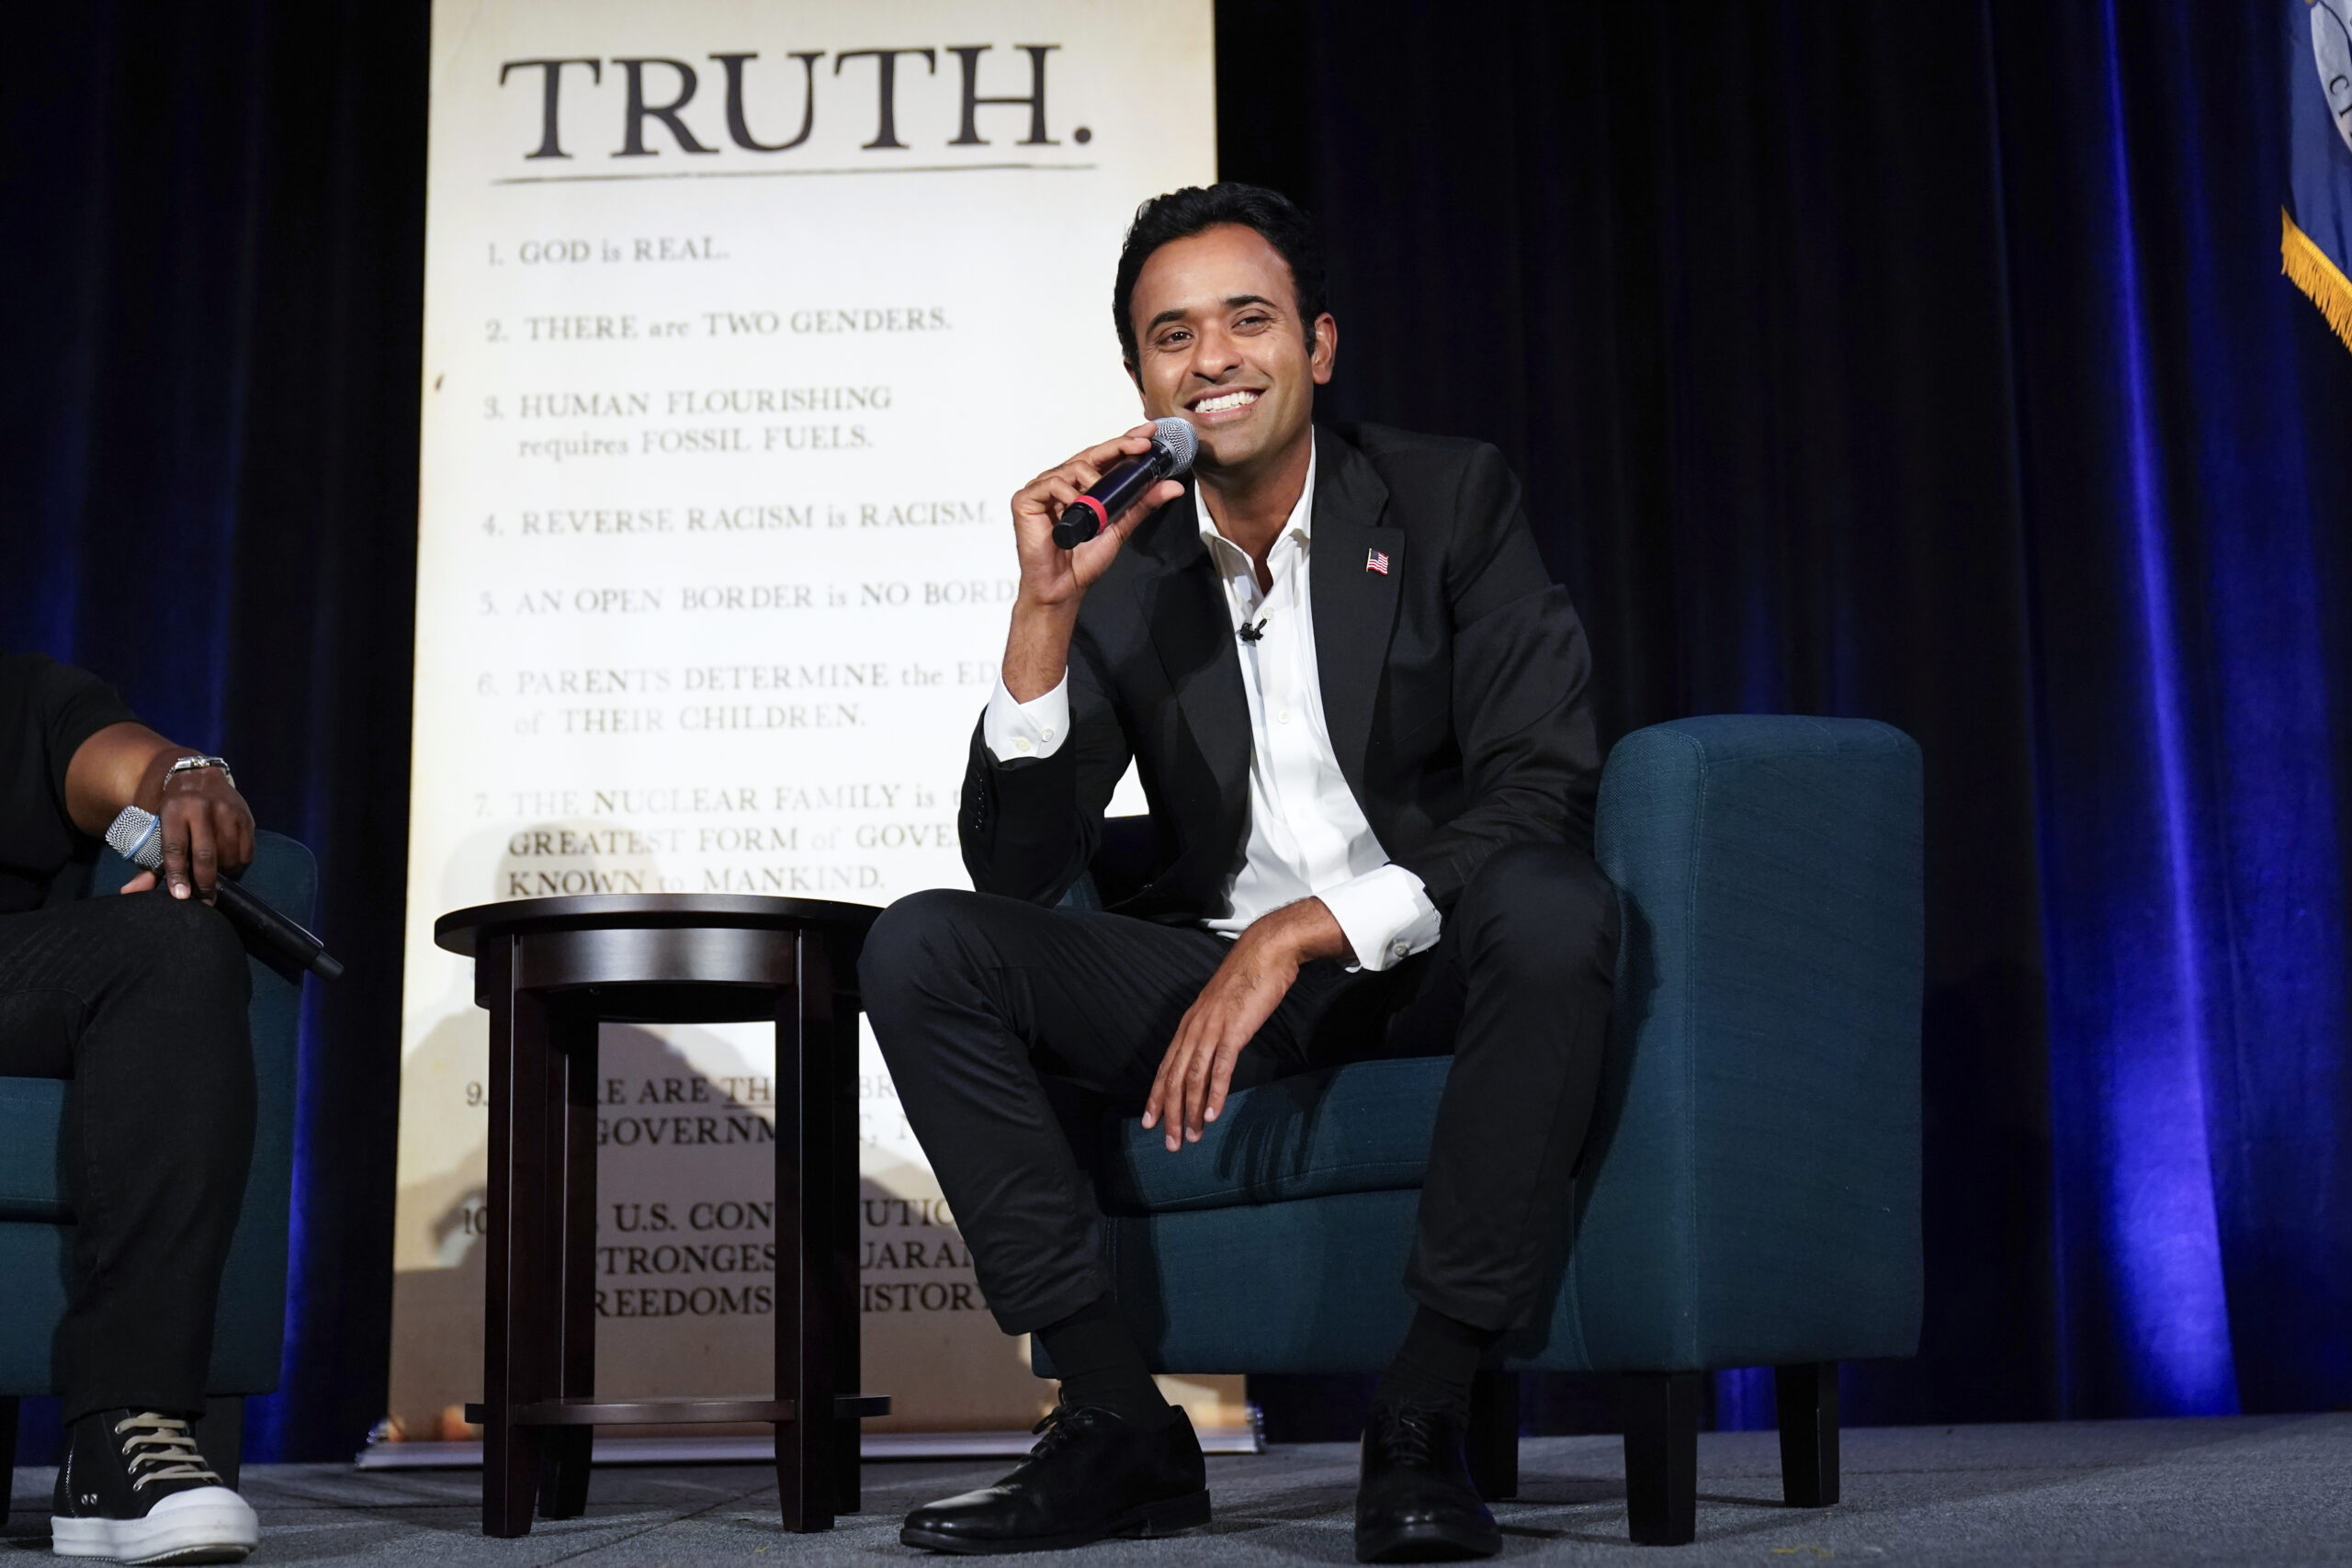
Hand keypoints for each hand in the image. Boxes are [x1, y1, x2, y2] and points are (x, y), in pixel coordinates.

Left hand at [121, 765, 253, 901]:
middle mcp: (201, 807)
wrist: (196, 774)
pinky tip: (228, 864)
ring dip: (223, 874)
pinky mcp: (245, 815)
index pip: (175, 848)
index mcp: (174, 809)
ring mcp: (227, 810)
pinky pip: (246, 852)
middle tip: (205, 901)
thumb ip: (147, 863)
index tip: (181, 896)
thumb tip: (130, 891)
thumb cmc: (171, 808)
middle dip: (205, 883)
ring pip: (228, 855)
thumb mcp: (155, 827)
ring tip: (215, 877)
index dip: (178, 874)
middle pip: (205, 855)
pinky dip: (238, 864)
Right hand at [1001, 427, 1187, 699]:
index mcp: (1080, 486)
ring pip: (1073, 467)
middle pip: (1090, 455)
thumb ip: (1142, 504)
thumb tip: (1172, 486)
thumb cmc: (1083, 560)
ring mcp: (1042, 489)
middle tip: (1142, 445)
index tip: (1148, 434)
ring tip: (1102, 504)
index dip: (1125, 442)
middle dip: (1118, 446)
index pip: (1104, 457)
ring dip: (1094, 481)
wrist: (1062, 588)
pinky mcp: (1026, 500)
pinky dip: (1069, 494)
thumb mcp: (1120, 527)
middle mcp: (1060, 482)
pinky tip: (1079, 507)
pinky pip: (1051, 484)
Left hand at [1142, 899, 1347, 1151]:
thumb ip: (1214, 1029)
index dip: (1157, 1096)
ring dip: (1191, 1111)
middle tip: (1170, 1143)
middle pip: (1175, 1079)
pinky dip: (1214, 1094)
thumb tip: (1213, 1052)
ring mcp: (1212, 1030)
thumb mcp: (1222, 1008)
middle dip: (1169, 1113)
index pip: (1167, 1067)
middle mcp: (1193, 1029)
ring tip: (1191, 1137)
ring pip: (1193, 1078)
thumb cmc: (1247, 980)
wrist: (1266, 953)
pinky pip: (1220, 1068)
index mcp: (1189, 1025)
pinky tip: (1212, 1115)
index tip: (1150, 1122)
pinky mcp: (1233, 1031)